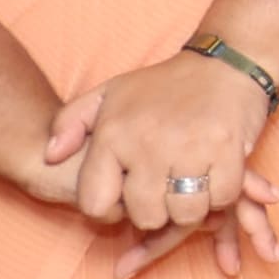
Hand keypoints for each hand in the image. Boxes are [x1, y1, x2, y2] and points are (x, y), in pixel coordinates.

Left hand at [45, 57, 278, 278]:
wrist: (226, 62)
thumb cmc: (164, 85)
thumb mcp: (108, 94)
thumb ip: (69, 123)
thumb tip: (50, 156)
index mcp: (113, 134)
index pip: (96, 203)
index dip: (110, 210)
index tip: (126, 197)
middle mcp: (148, 143)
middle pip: (145, 216)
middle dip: (155, 214)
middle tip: (163, 194)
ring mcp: (190, 147)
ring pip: (185, 213)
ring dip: (190, 209)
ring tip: (191, 189)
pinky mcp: (228, 150)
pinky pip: (222, 198)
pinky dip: (221, 197)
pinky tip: (216, 179)